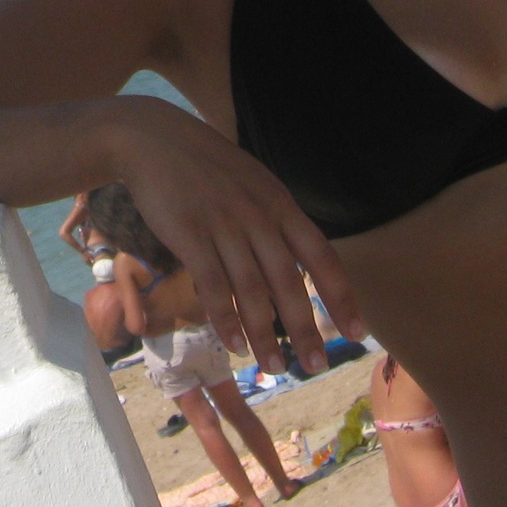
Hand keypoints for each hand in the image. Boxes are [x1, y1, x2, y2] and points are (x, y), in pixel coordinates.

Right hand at [103, 96, 358, 372]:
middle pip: (289, 282)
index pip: (321, 256)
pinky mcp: (190, 235)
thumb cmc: (202, 164)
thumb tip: (296, 256)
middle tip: (317, 366)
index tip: (355, 332)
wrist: (151, 138)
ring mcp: (224, 226)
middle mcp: (258, 217)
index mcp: (279, 204)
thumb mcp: (252, 181)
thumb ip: (274, 216)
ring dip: (266, 335)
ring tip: (275, 368)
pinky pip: (214, 286)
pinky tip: (235, 345)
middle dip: (307, 329)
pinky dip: (226, 319)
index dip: (340, 296)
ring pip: (253, 292)